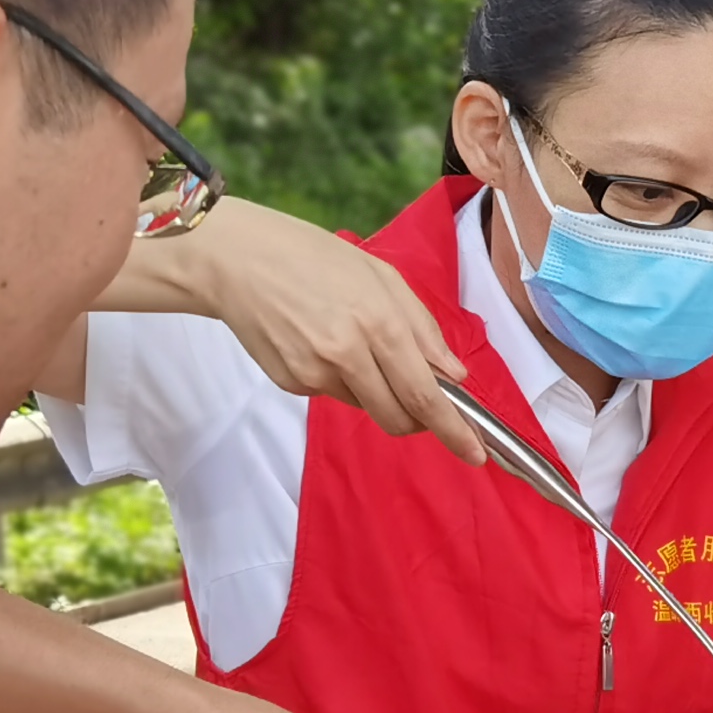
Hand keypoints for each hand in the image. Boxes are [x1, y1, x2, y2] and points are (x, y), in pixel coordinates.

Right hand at [154, 196, 481, 454]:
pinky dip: (342, 379)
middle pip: (397, 417)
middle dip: (418, 419)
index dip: (455, 430)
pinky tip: (322, 341)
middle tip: (423, 397)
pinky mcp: (291, 383)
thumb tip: (455, 376)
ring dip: (377, 391)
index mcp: (379, 323)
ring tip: (355, 342)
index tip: (476, 454)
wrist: (236, 260)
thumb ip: (424, 330)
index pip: (426, 395)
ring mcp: (315, 373)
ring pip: (366, 406)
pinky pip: (333, 395)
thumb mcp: (383, 277)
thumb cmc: (314, 258)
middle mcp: (348, 355)